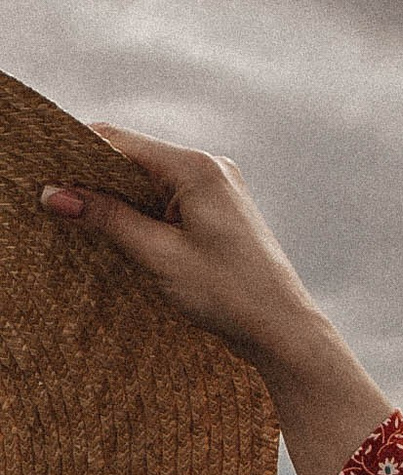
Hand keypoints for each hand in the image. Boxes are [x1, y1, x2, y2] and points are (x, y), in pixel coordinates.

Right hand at [38, 130, 390, 474]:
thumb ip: (106, 219)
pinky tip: (120, 233)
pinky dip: (141, 212)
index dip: (76, 156)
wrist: (285, 332)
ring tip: (81, 221)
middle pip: (132, 158)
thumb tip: (54, 195)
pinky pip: (167, 200)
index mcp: (196, 167)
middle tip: (55, 203)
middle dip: (93, 178)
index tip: (44, 177)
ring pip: (147, 181)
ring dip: (116, 198)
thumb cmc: (231, 295)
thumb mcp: (159, 256)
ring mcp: (217, 188)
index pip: (118, 142)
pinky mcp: (218, 212)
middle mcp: (209, 167)